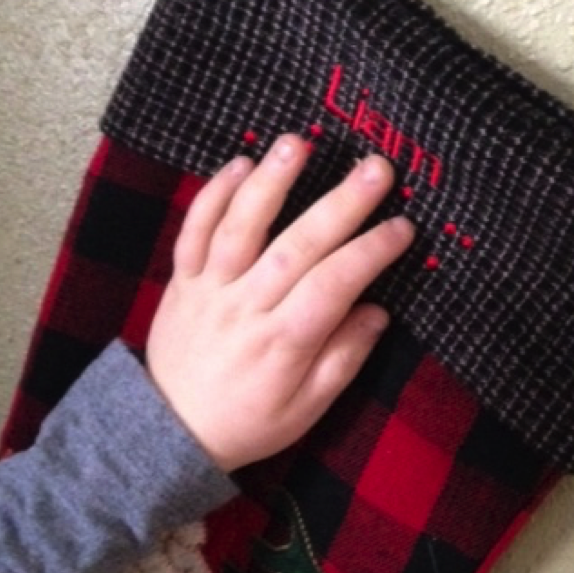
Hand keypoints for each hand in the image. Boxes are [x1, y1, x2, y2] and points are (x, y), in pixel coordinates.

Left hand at [145, 135, 413, 471]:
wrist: (170, 430)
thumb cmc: (249, 421)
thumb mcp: (307, 408)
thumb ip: (343, 358)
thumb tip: (377, 311)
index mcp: (283, 343)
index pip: (334, 286)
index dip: (371, 252)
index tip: (403, 225)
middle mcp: (245, 308)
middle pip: (296, 247)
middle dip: (339, 204)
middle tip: (376, 167)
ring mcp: (209, 289)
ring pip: (239, 227)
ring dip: (270, 182)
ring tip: (299, 142)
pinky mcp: (182, 279)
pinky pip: (193, 230)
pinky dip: (213, 194)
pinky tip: (240, 162)